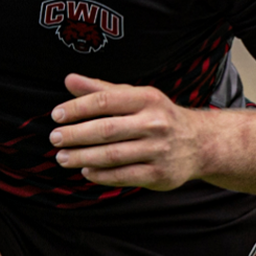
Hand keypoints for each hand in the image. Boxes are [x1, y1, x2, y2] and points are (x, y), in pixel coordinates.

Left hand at [49, 74, 206, 189]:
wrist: (200, 143)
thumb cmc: (158, 116)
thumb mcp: (135, 96)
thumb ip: (101, 89)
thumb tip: (69, 80)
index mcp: (147, 99)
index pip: (105, 101)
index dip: (77, 108)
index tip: (56, 116)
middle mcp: (155, 123)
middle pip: (106, 129)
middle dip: (75, 135)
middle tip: (54, 138)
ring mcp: (158, 150)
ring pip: (112, 155)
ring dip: (82, 157)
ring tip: (62, 157)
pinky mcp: (159, 174)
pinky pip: (124, 176)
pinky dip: (101, 175)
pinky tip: (85, 171)